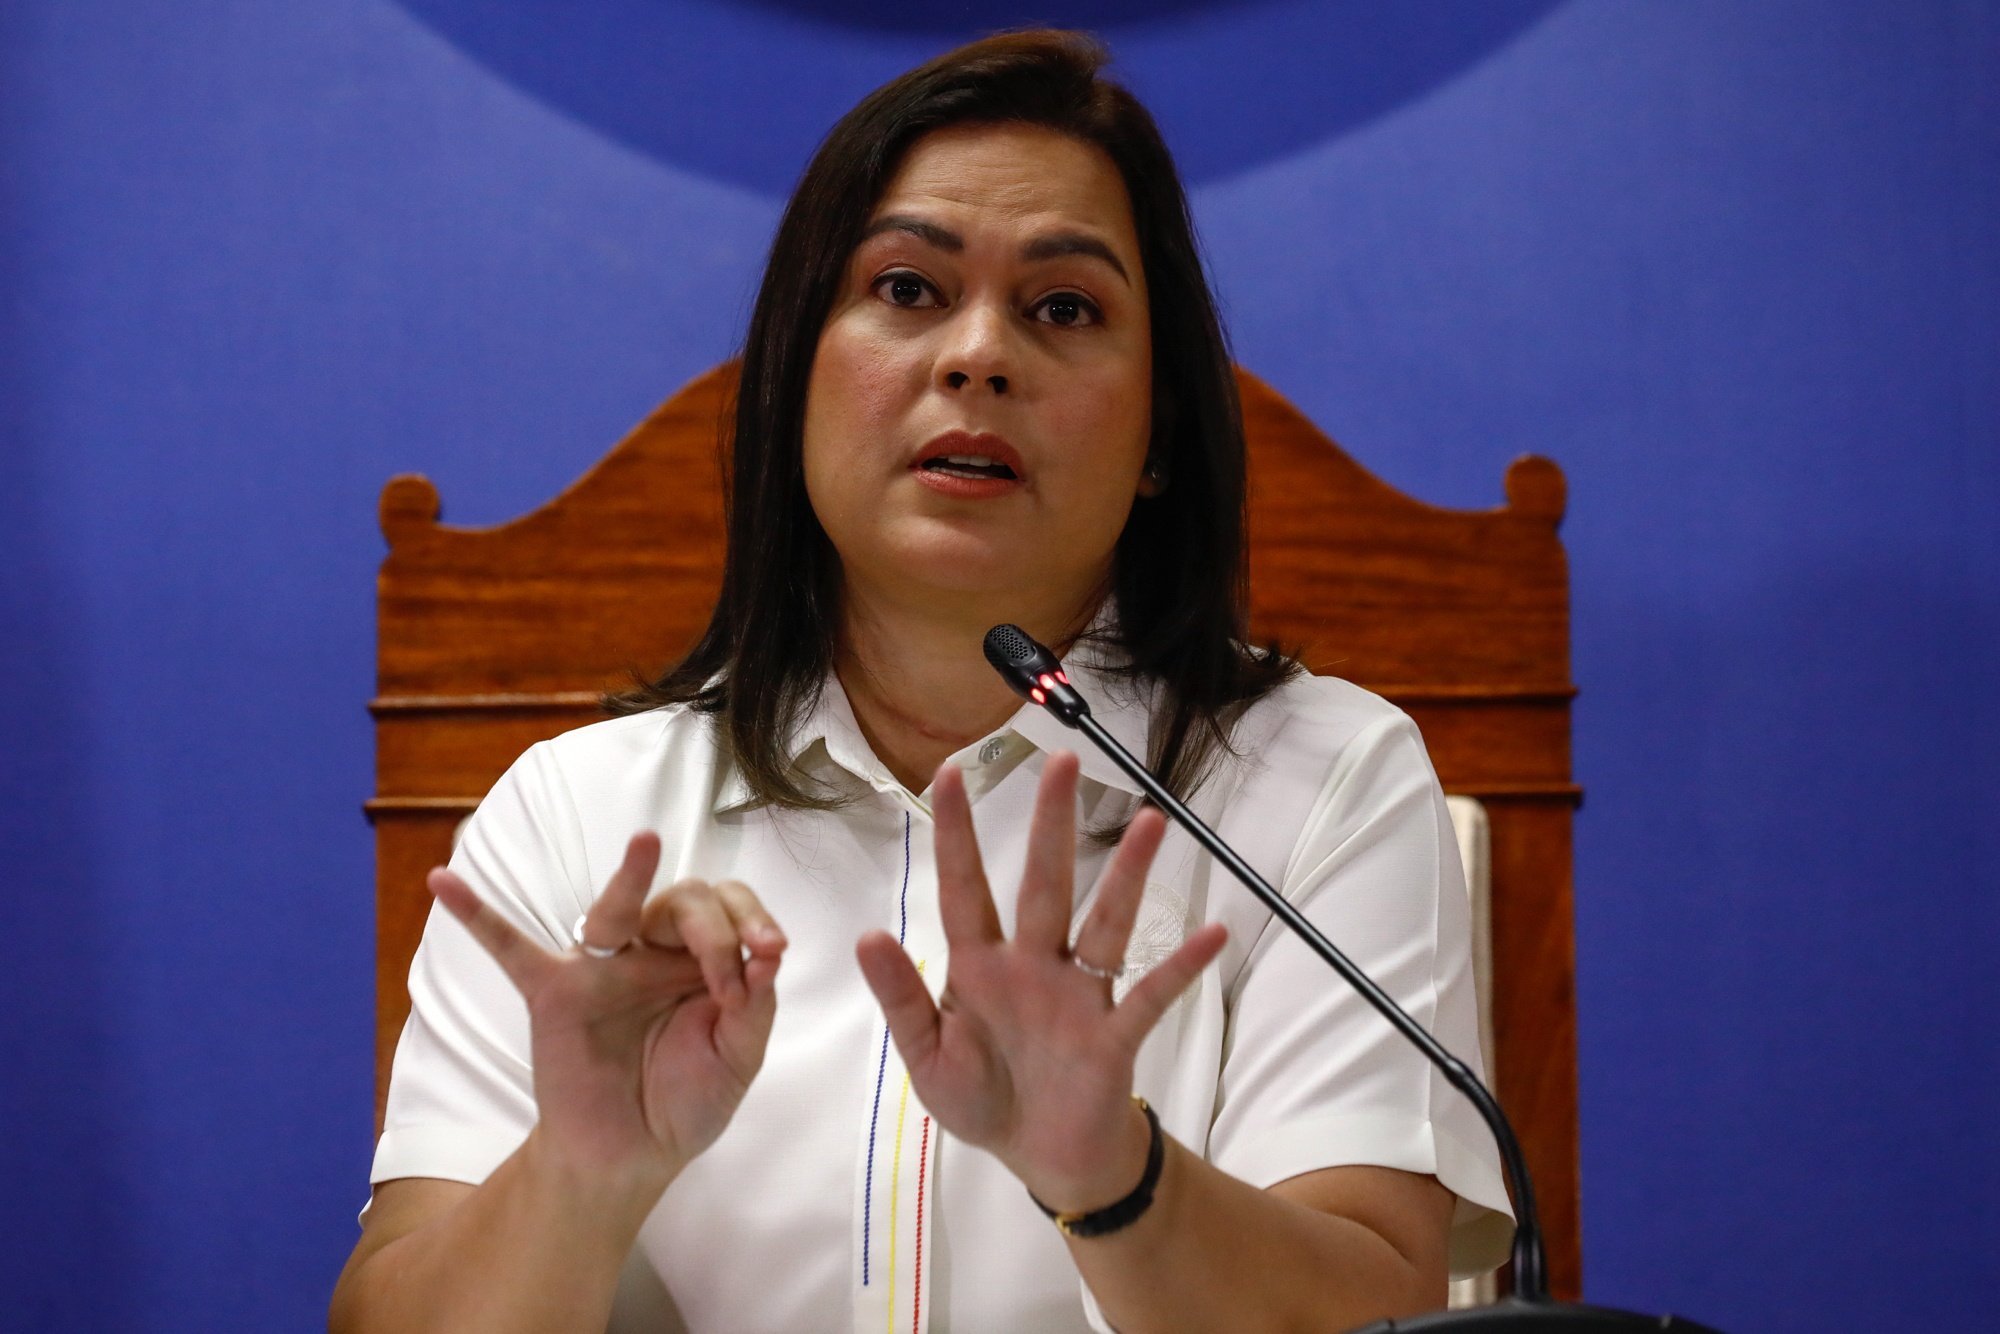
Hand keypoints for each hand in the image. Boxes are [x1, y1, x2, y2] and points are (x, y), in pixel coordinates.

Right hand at [428, 833, 786, 1193]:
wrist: (632, 1157)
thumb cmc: (686, 1102)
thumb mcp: (738, 1059)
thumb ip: (755, 1007)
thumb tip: (768, 956)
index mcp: (700, 961)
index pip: (729, 907)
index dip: (752, 924)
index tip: (766, 960)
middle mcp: (651, 953)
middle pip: (684, 900)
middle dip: (714, 929)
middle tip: (728, 976)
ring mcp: (600, 969)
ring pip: (616, 909)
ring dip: (632, 877)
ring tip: (646, 842)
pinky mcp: (553, 994)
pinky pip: (510, 948)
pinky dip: (476, 915)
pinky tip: (441, 882)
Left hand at [855, 753, 1226, 1213]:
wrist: (1043, 1158)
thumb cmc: (982, 1099)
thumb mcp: (927, 1057)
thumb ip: (901, 999)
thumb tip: (866, 934)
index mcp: (979, 967)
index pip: (965, 887)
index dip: (957, 834)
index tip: (949, 773)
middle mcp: (1033, 965)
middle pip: (1044, 884)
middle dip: (1052, 825)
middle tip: (1064, 762)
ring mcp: (1078, 995)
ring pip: (1105, 923)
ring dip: (1128, 875)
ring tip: (1151, 822)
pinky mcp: (1114, 1034)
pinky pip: (1151, 993)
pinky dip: (1180, 966)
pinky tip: (1212, 934)